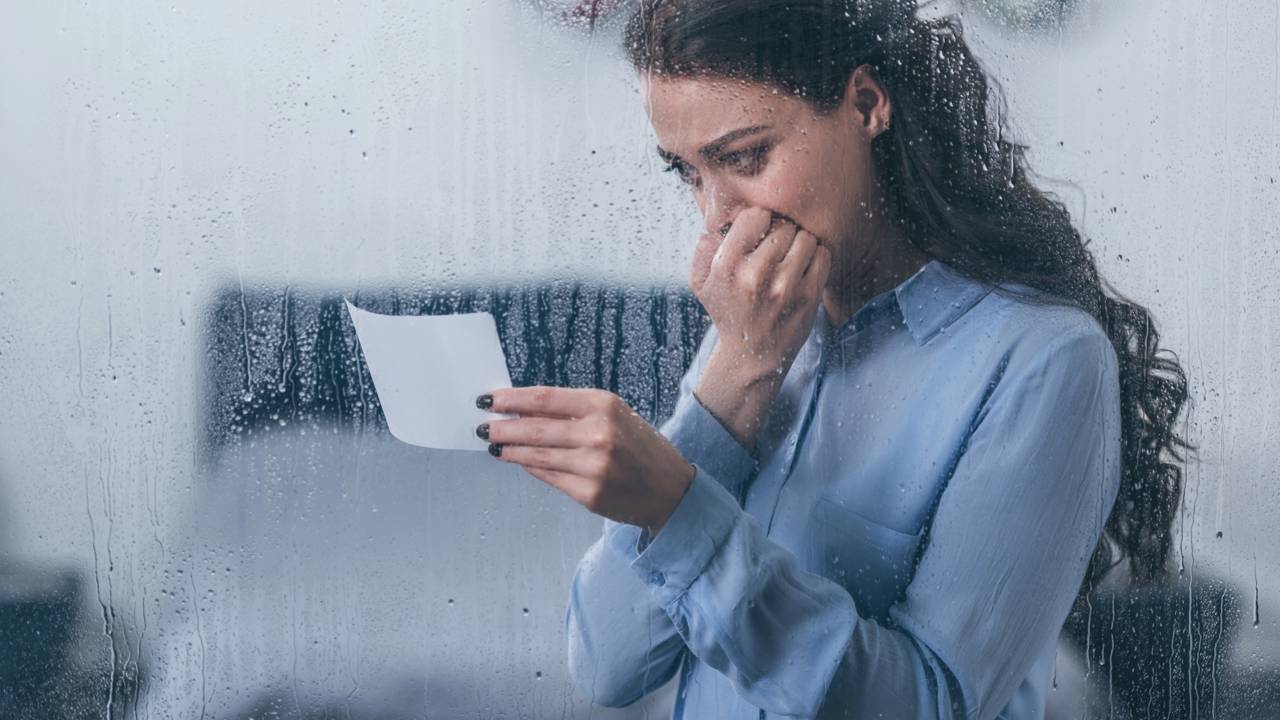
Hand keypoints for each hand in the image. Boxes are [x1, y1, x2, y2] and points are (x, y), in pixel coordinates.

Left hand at [477, 387, 695, 534]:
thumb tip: (524, 410)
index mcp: (604, 405)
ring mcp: (593, 466)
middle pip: (534, 428)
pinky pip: (548, 476)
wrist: (671, 489)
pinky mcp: (588, 493)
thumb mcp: (615, 416)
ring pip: (536, 455)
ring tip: (494, 444)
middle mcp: (598, 434)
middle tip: (482, 426)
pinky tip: (518, 461)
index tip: (490, 400)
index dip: (512, 399)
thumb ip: (573, 412)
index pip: (545, 398)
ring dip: (510, 449)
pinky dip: (530, 467)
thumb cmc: (640, 447)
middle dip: (503, 427)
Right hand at [690, 207, 830, 383]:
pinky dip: (816, 257)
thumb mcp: (700, 282)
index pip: (755, 216)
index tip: (759, 234)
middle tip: (776, 249)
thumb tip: (719, 224)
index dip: (759, 221)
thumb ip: (703, 248)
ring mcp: (785, 287)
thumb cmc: (727, 311)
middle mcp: (754, 276)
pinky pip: (822, 254)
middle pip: (783, 226)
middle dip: (781, 233)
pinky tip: (804, 268)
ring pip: (805, 237)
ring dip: (800, 243)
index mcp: (726, 267)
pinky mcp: (809, 297)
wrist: (752, 355)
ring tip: (791, 257)